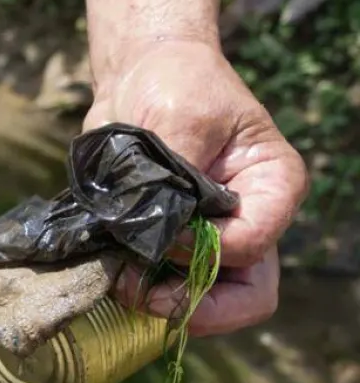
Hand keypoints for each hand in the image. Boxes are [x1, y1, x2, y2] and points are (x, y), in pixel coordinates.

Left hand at [84, 39, 308, 336]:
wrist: (141, 77)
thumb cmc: (176, 83)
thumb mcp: (183, 116)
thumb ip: (177, 177)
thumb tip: (157, 230)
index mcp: (273, 188)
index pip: (251, 247)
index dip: (202, 253)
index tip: (159, 233)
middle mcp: (251, 221)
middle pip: (246, 297)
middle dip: (193, 306)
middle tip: (140, 292)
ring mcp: (213, 238)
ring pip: (206, 303)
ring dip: (160, 301)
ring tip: (117, 277)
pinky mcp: (175, 245)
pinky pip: (167, 288)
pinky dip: (139, 289)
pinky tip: (109, 269)